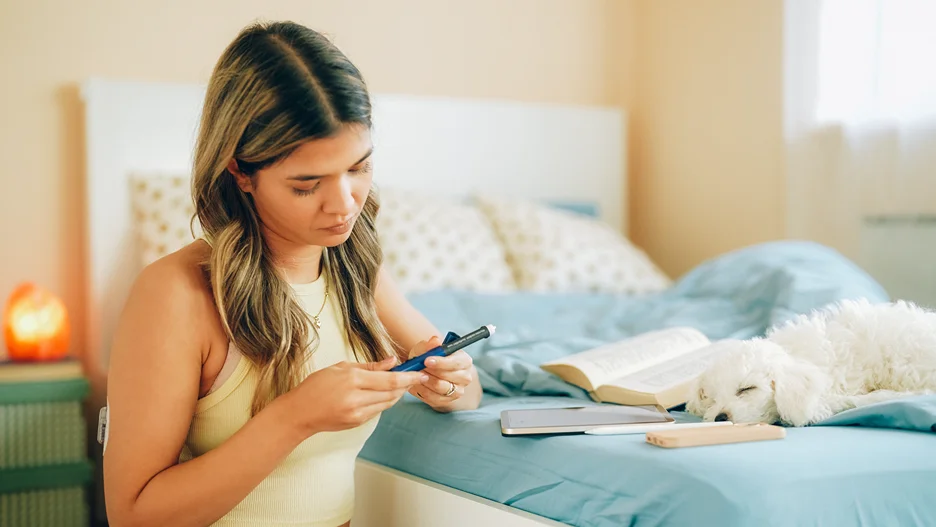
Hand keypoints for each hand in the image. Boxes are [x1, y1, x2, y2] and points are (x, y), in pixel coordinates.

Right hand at [282, 357, 427, 436]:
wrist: (299, 413)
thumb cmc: (316, 386)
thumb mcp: (341, 368)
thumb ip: (369, 366)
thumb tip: (392, 362)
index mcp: (353, 379)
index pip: (389, 380)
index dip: (408, 377)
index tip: (420, 373)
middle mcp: (357, 398)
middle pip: (392, 393)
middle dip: (407, 386)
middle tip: (417, 378)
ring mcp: (357, 413)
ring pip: (387, 403)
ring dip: (397, 394)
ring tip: (403, 385)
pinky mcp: (356, 423)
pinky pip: (377, 411)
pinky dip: (384, 402)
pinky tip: (385, 395)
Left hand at [407, 336, 474, 408]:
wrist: (426, 370)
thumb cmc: (428, 356)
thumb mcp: (427, 347)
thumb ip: (431, 344)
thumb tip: (435, 340)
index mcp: (464, 361)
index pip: (455, 362)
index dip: (441, 362)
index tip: (426, 360)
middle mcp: (465, 377)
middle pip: (448, 376)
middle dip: (430, 372)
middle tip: (417, 368)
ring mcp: (458, 390)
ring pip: (440, 387)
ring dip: (425, 380)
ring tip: (415, 374)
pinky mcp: (447, 401)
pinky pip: (433, 398)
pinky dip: (422, 390)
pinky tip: (415, 383)